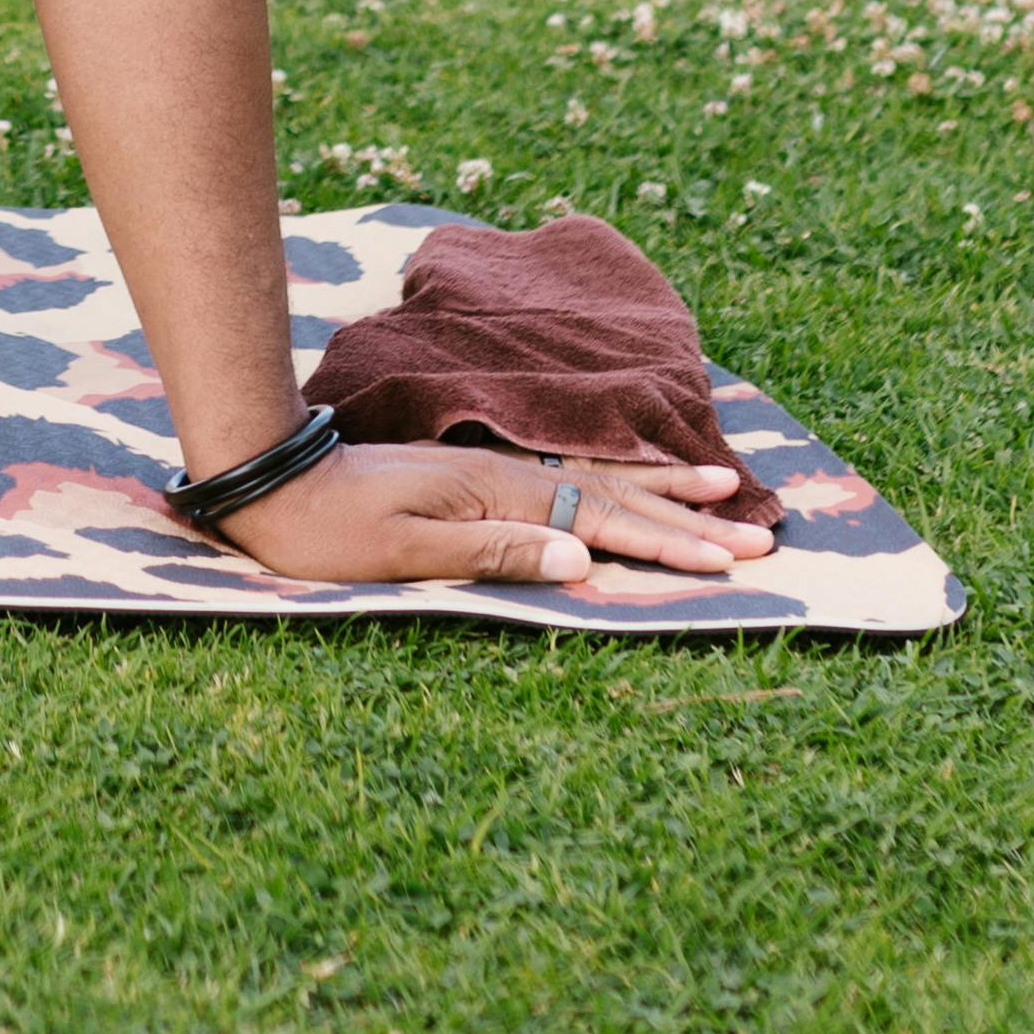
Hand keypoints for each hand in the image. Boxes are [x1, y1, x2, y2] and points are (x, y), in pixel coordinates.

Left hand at [213, 437, 779, 588]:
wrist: (272, 479)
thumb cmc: (328, 530)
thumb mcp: (404, 551)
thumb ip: (494, 551)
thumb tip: (583, 555)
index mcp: (498, 496)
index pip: (603, 523)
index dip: (669, 545)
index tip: (729, 560)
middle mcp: (507, 476)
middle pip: (617, 498)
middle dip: (691, 520)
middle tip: (761, 533)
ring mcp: (495, 473)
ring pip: (600, 481)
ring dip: (665, 493)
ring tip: (725, 488)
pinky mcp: (479, 478)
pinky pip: (569, 476)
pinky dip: (615, 480)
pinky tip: (636, 482)